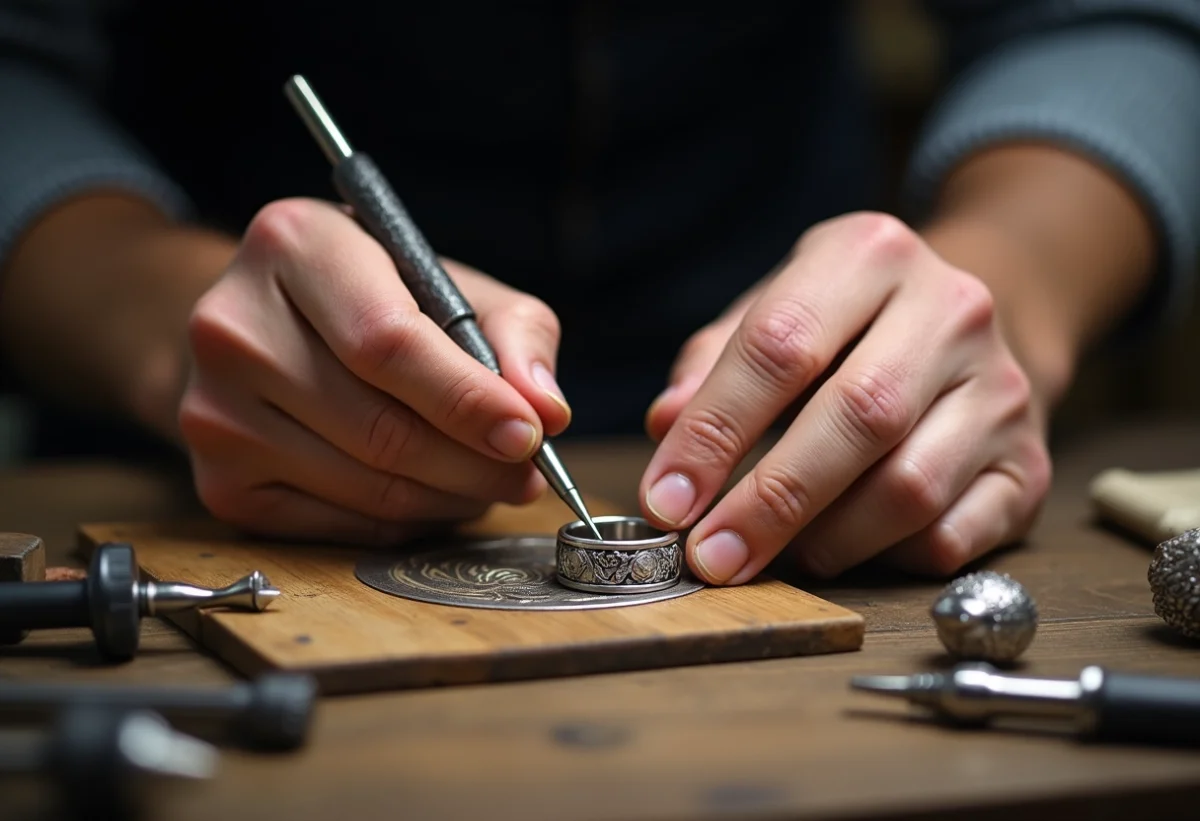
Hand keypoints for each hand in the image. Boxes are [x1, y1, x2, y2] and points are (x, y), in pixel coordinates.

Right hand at [179, 198, 570, 542]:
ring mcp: (213, 410)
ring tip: (486, 481)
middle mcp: (233, 326)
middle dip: (473, 465)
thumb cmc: (372, 299)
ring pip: (364, 485)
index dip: (466, 399)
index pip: (387, 342)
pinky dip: (403, 521)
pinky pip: (338, 524)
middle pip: (379, 427)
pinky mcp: (216, 481)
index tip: (528, 434)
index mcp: (294, 245)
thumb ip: (514, 333)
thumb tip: (546, 410)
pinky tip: (430, 494)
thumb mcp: (449, 284)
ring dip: (448, 497)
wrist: (264, 327)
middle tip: (525, 474)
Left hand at [639, 212, 1051, 582]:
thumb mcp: (775, 310)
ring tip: (773, 555)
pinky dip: (890, 557)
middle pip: (857, 416)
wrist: (978, 320)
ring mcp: (1001, 387)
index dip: (714, 431)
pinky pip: (955, 533)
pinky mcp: (1029, 462)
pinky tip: (850, 549)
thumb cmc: (846, 327)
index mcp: (869, 254)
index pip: (780, 345)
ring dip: (826, 540)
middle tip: (711, 555)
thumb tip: (665, 426)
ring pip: (910, 487)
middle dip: (770, 501)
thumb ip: (714, 365)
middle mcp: (950, 310)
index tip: (666, 499)